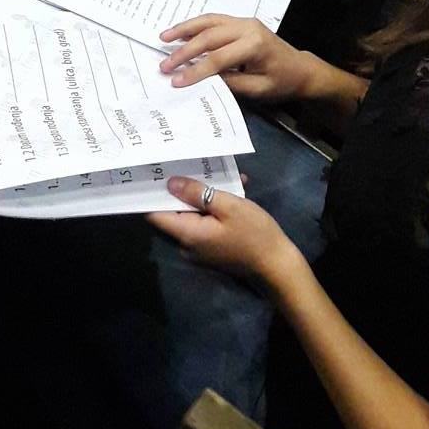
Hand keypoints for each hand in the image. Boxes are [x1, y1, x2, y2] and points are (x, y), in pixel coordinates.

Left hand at [150, 179, 299, 290]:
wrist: (277, 266)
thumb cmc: (253, 233)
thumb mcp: (228, 206)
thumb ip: (197, 194)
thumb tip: (170, 184)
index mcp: (187, 234)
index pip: (155, 215)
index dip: (151, 194)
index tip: (154, 172)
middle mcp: (187, 244)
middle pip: (175, 212)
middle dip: (183, 188)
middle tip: (189, 162)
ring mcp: (200, 248)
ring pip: (193, 214)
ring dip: (205, 194)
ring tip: (222, 172)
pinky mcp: (212, 247)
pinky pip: (206, 222)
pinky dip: (215, 207)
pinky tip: (235, 189)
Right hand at [159, 14, 312, 99]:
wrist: (300, 69)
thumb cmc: (282, 82)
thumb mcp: (257, 90)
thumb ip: (229, 83)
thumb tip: (201, 80)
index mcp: (254, 45)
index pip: (218, 58)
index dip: (195, 71)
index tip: (176, 81)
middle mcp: (247, 27)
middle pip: (209, 37)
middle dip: (184, 51)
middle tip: (164, 65)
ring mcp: (244, 22)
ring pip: (209, 21)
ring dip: (185, 29)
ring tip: (164, 38)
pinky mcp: (241, 22)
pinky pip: (215, 20)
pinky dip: (196, 25)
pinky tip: (181, 32)